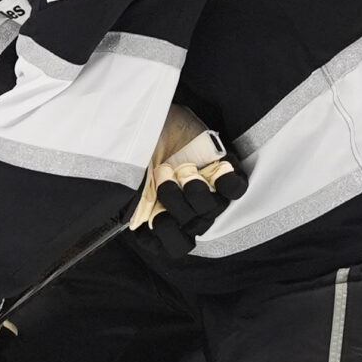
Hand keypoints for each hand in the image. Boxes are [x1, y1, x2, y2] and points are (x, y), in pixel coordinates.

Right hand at [133, 111, 245, 255]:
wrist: (151, 115)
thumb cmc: (136, 148)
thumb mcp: (125, 178)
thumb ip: (127, 204)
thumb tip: (131, 222)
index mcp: (163, 215)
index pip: (177, 246)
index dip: (168, 233)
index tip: (154, 214)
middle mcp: (189, 207)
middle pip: (193, 226)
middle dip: (173, 201)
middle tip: (160, 174)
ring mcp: (208, 190)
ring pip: (211, 208)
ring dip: (193, 189)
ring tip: (180, 168)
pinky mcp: (224, 170)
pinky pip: (236, 189)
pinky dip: (227, 181)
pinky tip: (213, 170)